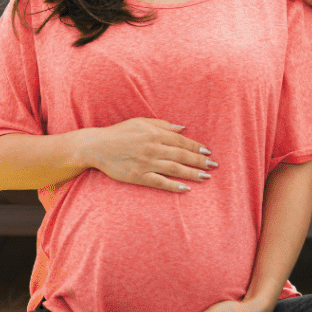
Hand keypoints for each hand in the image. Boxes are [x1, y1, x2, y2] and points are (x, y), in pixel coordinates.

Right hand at [81, 117, 217, 193]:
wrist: (96, 146)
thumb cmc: (119, 133)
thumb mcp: (141, 122)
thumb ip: (163, 125)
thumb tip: (183, 128)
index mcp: (154, 133)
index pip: (181, 141)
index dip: (196, 147)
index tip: (208, 152)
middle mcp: (153, 147)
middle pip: (181, 155)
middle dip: (199, 161)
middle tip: (214, 166)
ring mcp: (146, 162)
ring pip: (174, 168)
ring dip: (192, 173)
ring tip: (206, 177)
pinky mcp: (138, 176)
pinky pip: (160, 182)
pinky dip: (173, 185)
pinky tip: (186, 188)